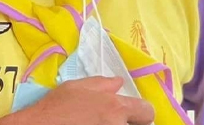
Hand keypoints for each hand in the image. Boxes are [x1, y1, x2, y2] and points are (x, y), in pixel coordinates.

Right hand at [13, 77, 154, 124]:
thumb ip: (102, 84)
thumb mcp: (76, 87)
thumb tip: (118, 83)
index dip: (140, 112)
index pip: (147, 112)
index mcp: (115, 107)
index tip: (131, 115)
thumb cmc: (56, 107)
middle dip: (129, 122)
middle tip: (112, 120)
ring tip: (98, 124)